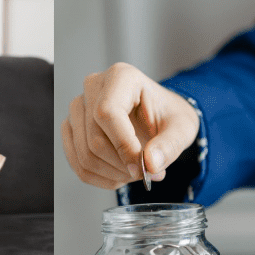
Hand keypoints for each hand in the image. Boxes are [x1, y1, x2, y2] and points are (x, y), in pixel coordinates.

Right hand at [62, 62, 199, 188]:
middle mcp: (93, 88)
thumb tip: (151, 163)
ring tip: (135, 172)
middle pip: (94, 139)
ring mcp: (78, 108)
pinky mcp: (72, 128)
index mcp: (121, 77)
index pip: (107, 113)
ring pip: (84, 155)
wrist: (157, 117)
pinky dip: (101, 177)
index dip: (123, 146)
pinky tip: (120, 174)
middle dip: (122, 166)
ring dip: (112, 174)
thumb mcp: (182, 128)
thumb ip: (170, 145)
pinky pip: (77, 163)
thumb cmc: (168, 116)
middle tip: (147, 173)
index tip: (142, 169)